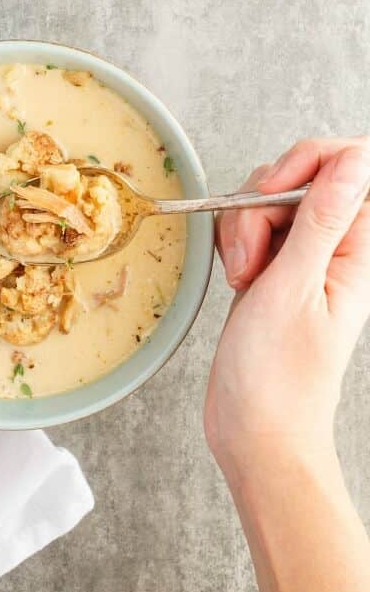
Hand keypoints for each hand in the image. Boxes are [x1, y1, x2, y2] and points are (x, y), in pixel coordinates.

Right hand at [205, 137, 369, 477]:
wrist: (256, 431)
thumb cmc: (279, 375)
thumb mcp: (294, 286)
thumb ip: (322, 217)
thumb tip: (354, 160)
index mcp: (357, 249)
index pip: (352, 165)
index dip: (310, 161)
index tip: (275, 192)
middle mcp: (335, 247)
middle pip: (300, 177)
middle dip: (262, 203)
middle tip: (254, 257)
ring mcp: (303, 256)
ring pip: (268, 199)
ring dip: (242, 228)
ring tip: (243, 278)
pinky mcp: (274, 267)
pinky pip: (250, 226)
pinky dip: (234, 243)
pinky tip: (236, 280)